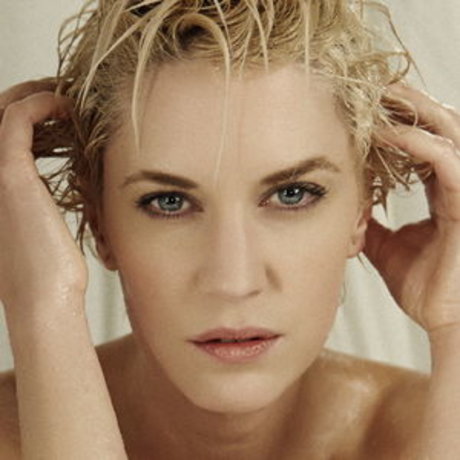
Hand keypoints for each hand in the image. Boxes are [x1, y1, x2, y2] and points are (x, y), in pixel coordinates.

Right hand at [0, 79, 87, 312]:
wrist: (43, 299)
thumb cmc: (49, 269)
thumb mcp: (41, 225)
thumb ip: (38, 199)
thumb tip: (53, 188)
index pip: (3, 131)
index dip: (30, 112)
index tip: (62, 108)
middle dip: (32, 96)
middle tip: (65, 96)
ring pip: (5, 109)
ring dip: (37, 94)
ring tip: (67, 96)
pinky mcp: (9, 176)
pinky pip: (18, 120)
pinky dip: (42, 104)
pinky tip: (67, 107)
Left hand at [363, 83, 459, 334]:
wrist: (451, 322)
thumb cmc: (429, 290)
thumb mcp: (388, 251)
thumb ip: (372, 227)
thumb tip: (349, 214)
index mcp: (444, 192)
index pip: (423, 144)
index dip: (397, 124)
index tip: (363, 113)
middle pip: (438, 125)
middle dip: (406, 104)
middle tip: (369, 88)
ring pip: (446, 129)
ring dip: (410, 109)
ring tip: (374, 94)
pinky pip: (443, 157)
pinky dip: (412, 141)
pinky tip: (382, 132)